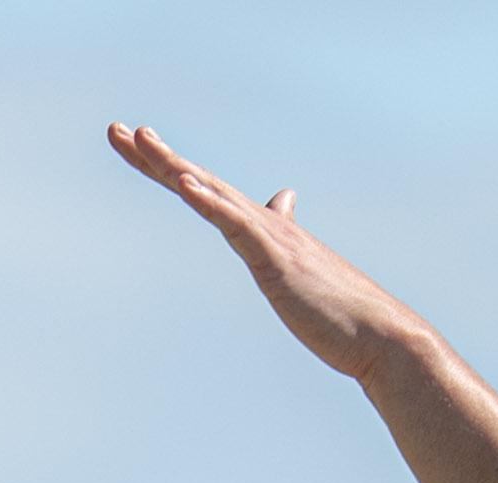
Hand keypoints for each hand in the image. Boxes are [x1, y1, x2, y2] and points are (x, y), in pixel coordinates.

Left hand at [106, 124, 437, 381]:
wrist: (382, 336)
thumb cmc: (342, 311)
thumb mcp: (299, 267)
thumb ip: (285, 232)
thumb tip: (281, 199)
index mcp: (263, 231)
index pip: (207, 192)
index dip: (171, 169)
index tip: (138, 146)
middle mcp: (264, 224)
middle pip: (200, 182)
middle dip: (156, 157)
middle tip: (116, 130)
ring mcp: (270, 239)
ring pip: (212, 194)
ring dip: (174, 166)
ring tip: (139, 139)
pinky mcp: (277, 259)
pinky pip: (236, 225)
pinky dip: (209, 201)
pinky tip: (184, 183)